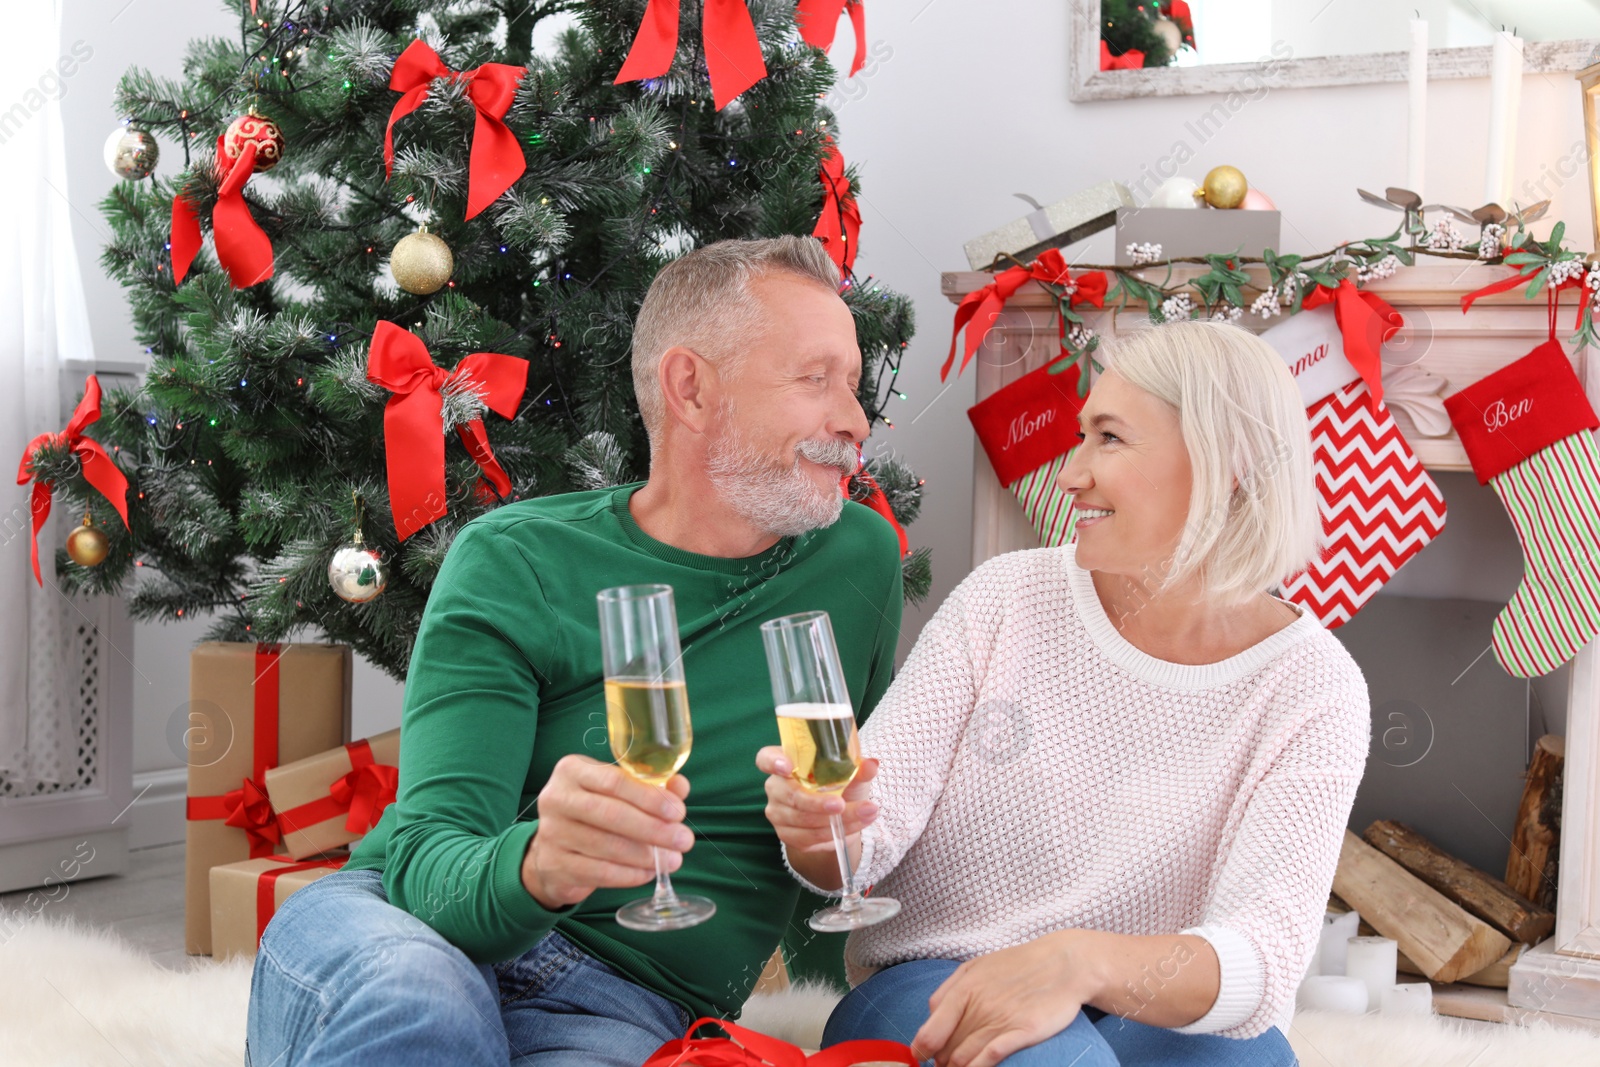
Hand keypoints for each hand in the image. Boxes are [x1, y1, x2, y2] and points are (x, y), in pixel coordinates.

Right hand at [521, 754, 692, 909]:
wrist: (553, 850)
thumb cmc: (592, 813)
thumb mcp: (615, 791)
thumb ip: (650, 786)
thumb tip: (680, 786)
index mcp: (573, 770)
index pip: (615, 781)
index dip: (650, 797)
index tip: (679, 811)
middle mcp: (557, 798)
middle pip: (611, 814)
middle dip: (654, 829)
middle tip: (684, 839)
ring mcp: (552, 832)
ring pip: (606, 846)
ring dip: (646, 855)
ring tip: (673, 860)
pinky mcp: (554, 864)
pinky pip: (599, 872)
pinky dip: (629, 875)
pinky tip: (648, 873)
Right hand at [756, 746, 878, 848]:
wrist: (841, 816)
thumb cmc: (840, 784)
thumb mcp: (851, 773)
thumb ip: (858, 768)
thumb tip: (871, 764)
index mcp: (785, 762)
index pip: (766, 758)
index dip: (773, 762)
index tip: (787, 767)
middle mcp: (776, 787)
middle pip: (789, 795)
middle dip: (817, 802)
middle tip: (841, 804)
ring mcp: (778, 813)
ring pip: (803, 820)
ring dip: (836, 820)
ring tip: (866, 812)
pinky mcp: (787, 835)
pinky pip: (809, 838)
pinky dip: (835, 833)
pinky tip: (855, 825)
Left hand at [911, 932, 1101, 1066]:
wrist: (1064, 964)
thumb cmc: (1018, 966)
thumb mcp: (978, 967)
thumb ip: (951, 989)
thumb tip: (931, 1016)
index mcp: (965, 986)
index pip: (931, 1027)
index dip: (922, 1047)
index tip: (921, 1055)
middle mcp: (980, 1004)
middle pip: (947, 1046)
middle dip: (940, 1060)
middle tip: (942, 1064)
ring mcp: (1001, 1019)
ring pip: (965, 1055)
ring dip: (956, 1066)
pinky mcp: (1023, 1032)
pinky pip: (991, 1056)